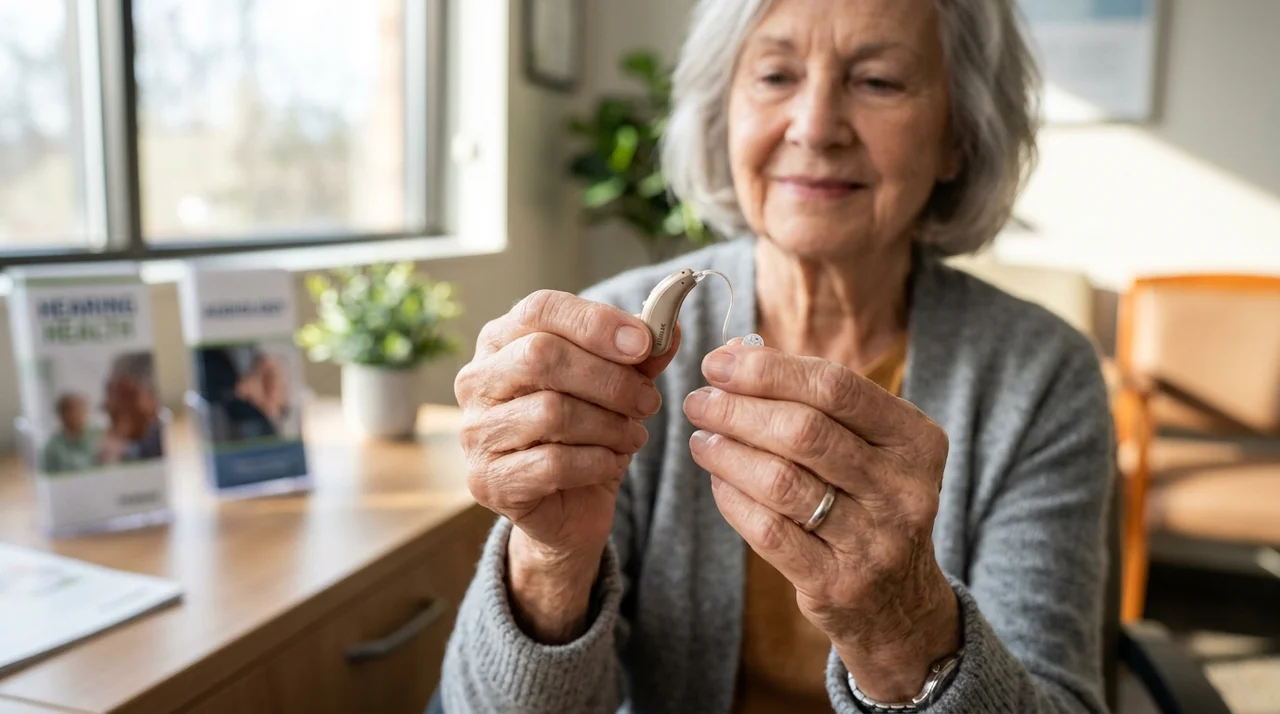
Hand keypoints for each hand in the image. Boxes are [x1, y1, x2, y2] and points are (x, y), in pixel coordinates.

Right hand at [454, 290, 680, 640]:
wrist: (567, 508)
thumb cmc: (586, 433)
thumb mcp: (617, 386)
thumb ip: (639, 355)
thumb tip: (669, 327)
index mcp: (502, 340)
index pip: (541, 309)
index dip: (595, 322)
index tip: (644, 342)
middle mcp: (476, 380)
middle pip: (542, 356)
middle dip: (610, 379)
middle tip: (649, 400)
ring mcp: (476, 432)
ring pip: (552, 412)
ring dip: (609, 425)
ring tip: (634, 436)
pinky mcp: (487, 480)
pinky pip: (553, 463)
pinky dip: (597, 462)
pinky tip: (612, 463)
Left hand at [683, 342, 959, 700]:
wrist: (899, 602)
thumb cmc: (868, 500)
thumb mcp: (868, 446)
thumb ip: (811, 399)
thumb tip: (734, 356)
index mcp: (917, 440)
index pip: (836, 388)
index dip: (769, 370)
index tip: (717, 363)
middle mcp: (905, 489)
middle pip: (804, 431)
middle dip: (738, 409)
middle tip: (698, 401)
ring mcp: (875, 541)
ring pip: (781, 481)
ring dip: (728, 452)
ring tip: (701, 439)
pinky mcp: (838, 584)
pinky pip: (769, 530)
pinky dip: (733, 499)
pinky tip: (718, 479)